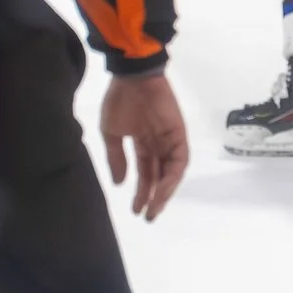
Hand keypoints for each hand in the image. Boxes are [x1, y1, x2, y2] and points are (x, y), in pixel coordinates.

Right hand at [101, 72, 188, 221]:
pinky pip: (180, 159)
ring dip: (165, 191)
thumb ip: (117, 158)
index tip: (135, 211)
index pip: (145, 173)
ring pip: (171, 172)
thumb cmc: (120, 100)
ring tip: (155, 207)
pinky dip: (173, 175)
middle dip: (154, 197)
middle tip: (148, 217)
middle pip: (159, 176)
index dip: (141, 193)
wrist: (132, 76)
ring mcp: (170, 139)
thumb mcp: (112, 132)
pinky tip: (163, 189)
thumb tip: (119, 183)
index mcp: (142, 143)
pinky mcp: (179, 133)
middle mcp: (158, 144)